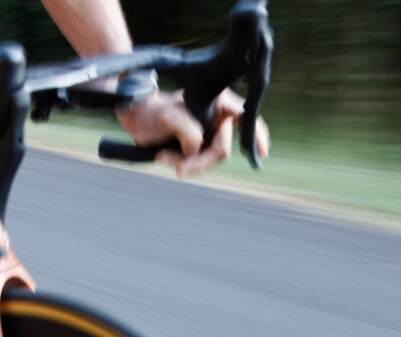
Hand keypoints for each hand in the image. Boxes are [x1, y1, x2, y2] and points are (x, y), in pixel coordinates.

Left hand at [116, 88, 269, 176]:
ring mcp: (209, 134)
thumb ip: (190, 133)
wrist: (137, 120)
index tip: (263, 153)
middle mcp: (218, 119)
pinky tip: (165, 158)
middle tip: (179, 169)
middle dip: (200, 161)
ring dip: (187, 164)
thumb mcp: (170, 118)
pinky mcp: (199, 147)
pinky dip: (183, 165)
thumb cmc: (154, 112)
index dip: (257, 135)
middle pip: (222, 149)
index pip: (246, 117)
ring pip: (209, 160)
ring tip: (163, 157)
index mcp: (219, 102)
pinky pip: (198, 163)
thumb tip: (197, 148)